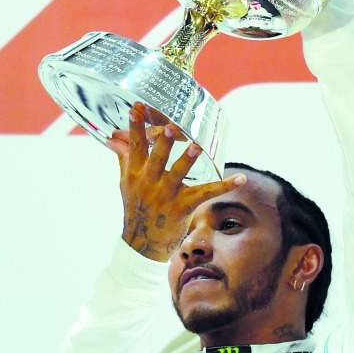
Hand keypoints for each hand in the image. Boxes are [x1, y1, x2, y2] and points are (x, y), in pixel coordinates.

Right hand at [106, 103, 245, 261]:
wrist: (141, 244)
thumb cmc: (136, 209)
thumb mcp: (126, 184)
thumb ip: (124, 158)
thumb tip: (113, 137)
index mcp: (135, 174)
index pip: (135, 147)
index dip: (136, 128)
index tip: (137, 108)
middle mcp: (149, 183)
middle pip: (157, 158)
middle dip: (164, 142)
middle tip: (173, 126)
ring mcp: (166, 196)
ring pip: (178, 174)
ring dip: (188, 160)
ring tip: (198, 146)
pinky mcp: (182, 208)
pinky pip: (206, 194)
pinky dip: (224, 186)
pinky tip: (240, 178)